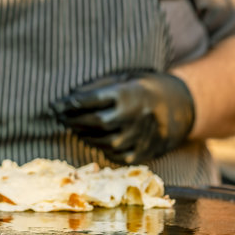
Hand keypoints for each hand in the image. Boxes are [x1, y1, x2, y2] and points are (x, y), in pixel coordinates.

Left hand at [49, 71, 194, 164]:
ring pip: (104, 141)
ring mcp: (140, 136)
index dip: (69, 104)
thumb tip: (70, 96)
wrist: (179, 106)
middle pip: (94, 122)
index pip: (91, 100)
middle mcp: (134, 116)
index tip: (55, 105)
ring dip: (84, 136)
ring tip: (74, 128)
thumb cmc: (143, 89)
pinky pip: (116, 156)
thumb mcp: (123, 78)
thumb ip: (98, 86)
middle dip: (73, 120)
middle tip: (60, 117)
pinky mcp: (144, 152)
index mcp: (128, 94)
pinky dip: (101, 149)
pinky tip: (93, 140)